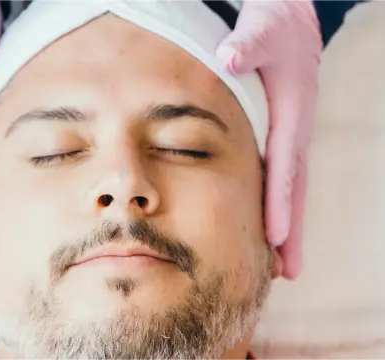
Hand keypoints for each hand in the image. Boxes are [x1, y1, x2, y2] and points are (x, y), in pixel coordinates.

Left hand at [216, 0, 322, 278]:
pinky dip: (277, 206)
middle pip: (293, 189)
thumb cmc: (272, 27)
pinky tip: (266, 229)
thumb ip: (247, 45)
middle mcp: (292, 130)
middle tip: (286, 271)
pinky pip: (279, 178)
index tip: (272, 237)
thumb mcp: (260, 29)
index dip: (278, 201)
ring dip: (286, 227)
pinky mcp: (279, 137)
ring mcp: (288, 136)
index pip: (284, 164)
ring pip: (288, 189)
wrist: (288, 24)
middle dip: (290, 230)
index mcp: (290, 111)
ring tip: (280, 266)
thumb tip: (230, 58)